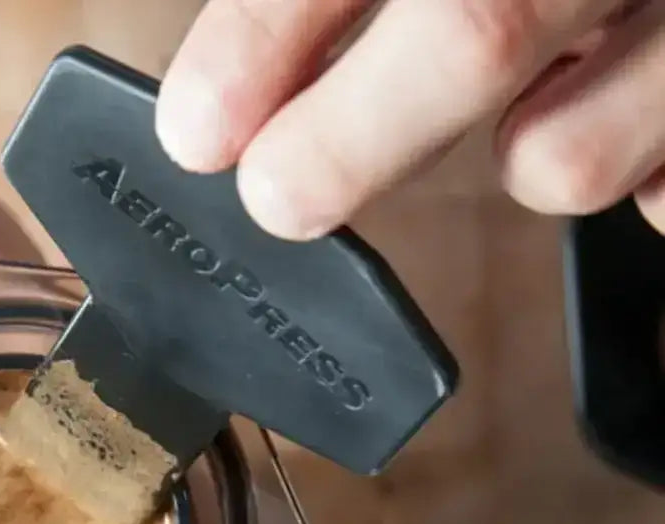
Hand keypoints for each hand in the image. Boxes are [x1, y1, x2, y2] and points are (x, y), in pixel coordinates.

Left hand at [156, 0, 664, 238]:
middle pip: (474, 30)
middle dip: (348, 141)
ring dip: (530, 151)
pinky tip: (641, 98)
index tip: (199, 128)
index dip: (268, 37)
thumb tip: (268, 52)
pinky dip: (639, 162)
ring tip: (549, 92)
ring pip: (566, 155)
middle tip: (282, 196)